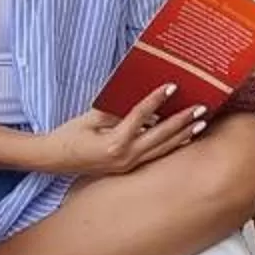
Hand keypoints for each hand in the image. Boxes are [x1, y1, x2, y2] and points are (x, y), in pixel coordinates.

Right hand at [37, 85, 209, 177]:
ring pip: (161, 150)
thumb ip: (115, 111)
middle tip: (201, 108)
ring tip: (201, 123)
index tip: (172, 86)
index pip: (140, 117)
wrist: (53, 160)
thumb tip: (138, 102)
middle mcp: (124, 158)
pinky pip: (154, 155)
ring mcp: (127, 165)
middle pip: (160, 137)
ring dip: (182, 135)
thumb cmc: (69, 136)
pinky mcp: (127, 168)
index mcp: (113, 144)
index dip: (156, 100)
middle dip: (182, 121)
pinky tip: (184, 137)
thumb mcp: (90, 118)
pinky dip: (169, 145)